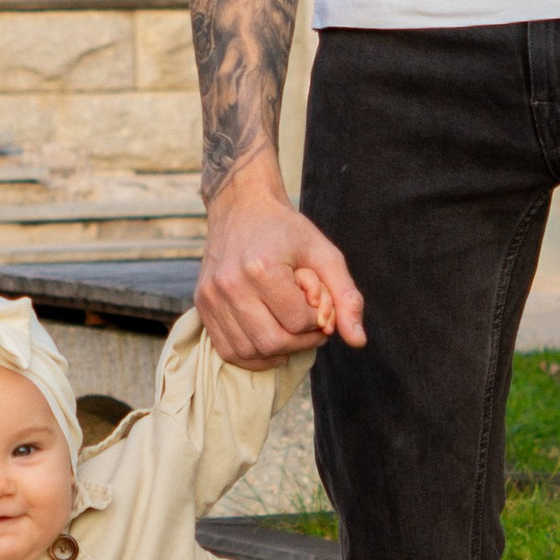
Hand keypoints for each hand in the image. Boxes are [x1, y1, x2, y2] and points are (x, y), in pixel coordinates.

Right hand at [195, 162, 365, 369]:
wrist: (241, 205)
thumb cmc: (286, 229)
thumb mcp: (324, 253)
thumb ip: (346, 296)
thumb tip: (358, 341)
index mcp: (261, 268)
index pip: (298, 322)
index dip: (317, 322)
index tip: (319, 307)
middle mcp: (230, 284)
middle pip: (273, 342)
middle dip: (300, 342)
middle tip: (309, 326)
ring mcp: (211, 296)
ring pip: (248, 352)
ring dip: (276, 351)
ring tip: (289, 331)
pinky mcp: (202, 304)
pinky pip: (227, 349)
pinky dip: (251, 355)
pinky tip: (267, 341)